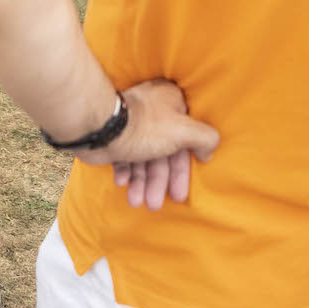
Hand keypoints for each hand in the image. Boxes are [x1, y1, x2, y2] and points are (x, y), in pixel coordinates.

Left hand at [76, 79, 219, 210]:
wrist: (100, 126)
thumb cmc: (145, 127)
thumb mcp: (184, 131)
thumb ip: (205, 138)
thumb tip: (208, 152)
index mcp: (172, 103)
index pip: (186, 141)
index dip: (182, 171)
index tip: (179, 194)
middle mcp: (154, 111)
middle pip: (164, 153)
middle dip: (158, 182)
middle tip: (154, 205)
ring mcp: (133, 123)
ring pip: (143, 157)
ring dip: (141, 182)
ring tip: (135, 201)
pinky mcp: (116, 134)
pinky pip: (125, 156)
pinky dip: (126, 171)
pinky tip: (122, 183)